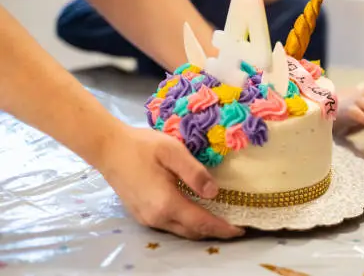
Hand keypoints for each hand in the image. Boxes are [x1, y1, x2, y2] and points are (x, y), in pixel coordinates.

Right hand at [98, 125, 243, 239]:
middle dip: (214, 232)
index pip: (201, 223)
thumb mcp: (173, 151)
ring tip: (219, 219)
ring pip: (180, 231)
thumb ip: (194, 172)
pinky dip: (186, 223)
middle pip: (192, 232)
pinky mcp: (141, 214)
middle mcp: (156, 217)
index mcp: (166, 203)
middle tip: (234, 225)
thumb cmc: (142, 146)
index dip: (222, 228)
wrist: (108, 148)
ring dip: (200, 228)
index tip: (241, 229)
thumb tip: (214, 192)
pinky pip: (169, 225)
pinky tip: (195, 211)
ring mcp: (146, 218)